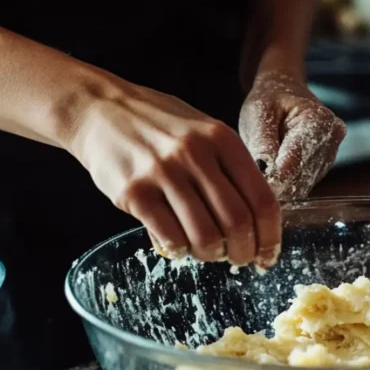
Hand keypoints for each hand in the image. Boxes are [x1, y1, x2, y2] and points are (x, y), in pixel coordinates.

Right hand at [67, 82, 280, 266]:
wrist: (99, 109)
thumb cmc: (156, 124)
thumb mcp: (203, 130)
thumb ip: (229, 166)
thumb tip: (256, 217)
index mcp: (222, 139)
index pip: (262, 200)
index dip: (270, 236)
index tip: (267, 254)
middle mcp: (196, 154)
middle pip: (237, 222)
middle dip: (244, 252)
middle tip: (240, 260)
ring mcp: (163, 173)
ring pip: (205, 236)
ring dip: (211, 254)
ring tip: (207, 252)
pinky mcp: (135, 193)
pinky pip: (169, 237)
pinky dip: (180, 251)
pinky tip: (178, 245)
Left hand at [239, 70, 346, 201]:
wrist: (283, 91)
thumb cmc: (269, 99)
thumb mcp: (258, 113)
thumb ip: (262, 143)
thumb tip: (266, 174)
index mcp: (319, 121)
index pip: (296, 161)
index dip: (272, 177)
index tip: (252, 185)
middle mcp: (332, 140)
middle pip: (300, 176)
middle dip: (274, 182)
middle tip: (251, 180)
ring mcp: (330, 155)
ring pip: (301, 185)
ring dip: (279, 185)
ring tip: (260, 172)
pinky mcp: (323, 167)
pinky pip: (302, 185)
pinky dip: (285, 184)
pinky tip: (272, 173)